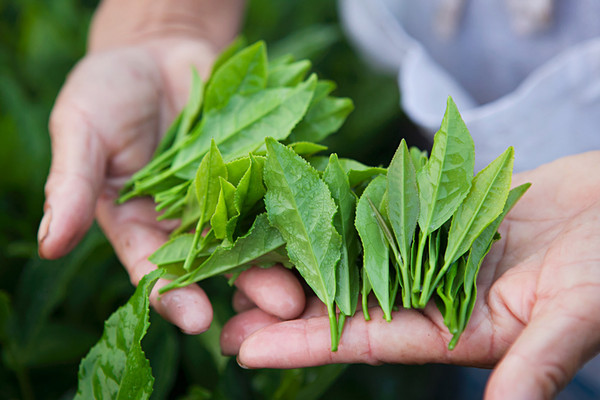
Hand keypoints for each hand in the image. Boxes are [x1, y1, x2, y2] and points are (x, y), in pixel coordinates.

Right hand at [38, 0, 305, 333]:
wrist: (159, 49)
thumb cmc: (108, 90)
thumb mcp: (80, 131)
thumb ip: (69, 186)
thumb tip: (48, 243)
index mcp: (138, 223)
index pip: (153, 268)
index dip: (174, 295)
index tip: (197, 319)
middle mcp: (186, 221)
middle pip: (218, 261)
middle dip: (247, 285)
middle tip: (280, 308)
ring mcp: (228, 197)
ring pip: (255, 235)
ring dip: (282, 259)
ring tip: (308, 282)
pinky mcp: (258, 170)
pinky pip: (279, 192)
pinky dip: (299, 208)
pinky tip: (324, 226)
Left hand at [222, 151, 599, 399]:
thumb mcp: (579, 314)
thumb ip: (536, 362)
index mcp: (456, 328)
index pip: (366, 341)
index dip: (305, 346)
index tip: (247, 349)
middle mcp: (432, 292)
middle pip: (345, 300)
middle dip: (285, 306)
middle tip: (221, 308)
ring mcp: (431, 247)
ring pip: (353, 254)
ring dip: (302, 258)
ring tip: (244, 259)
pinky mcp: (437, 208)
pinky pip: (380, 208)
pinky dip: (340, 207)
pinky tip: (300, 203)